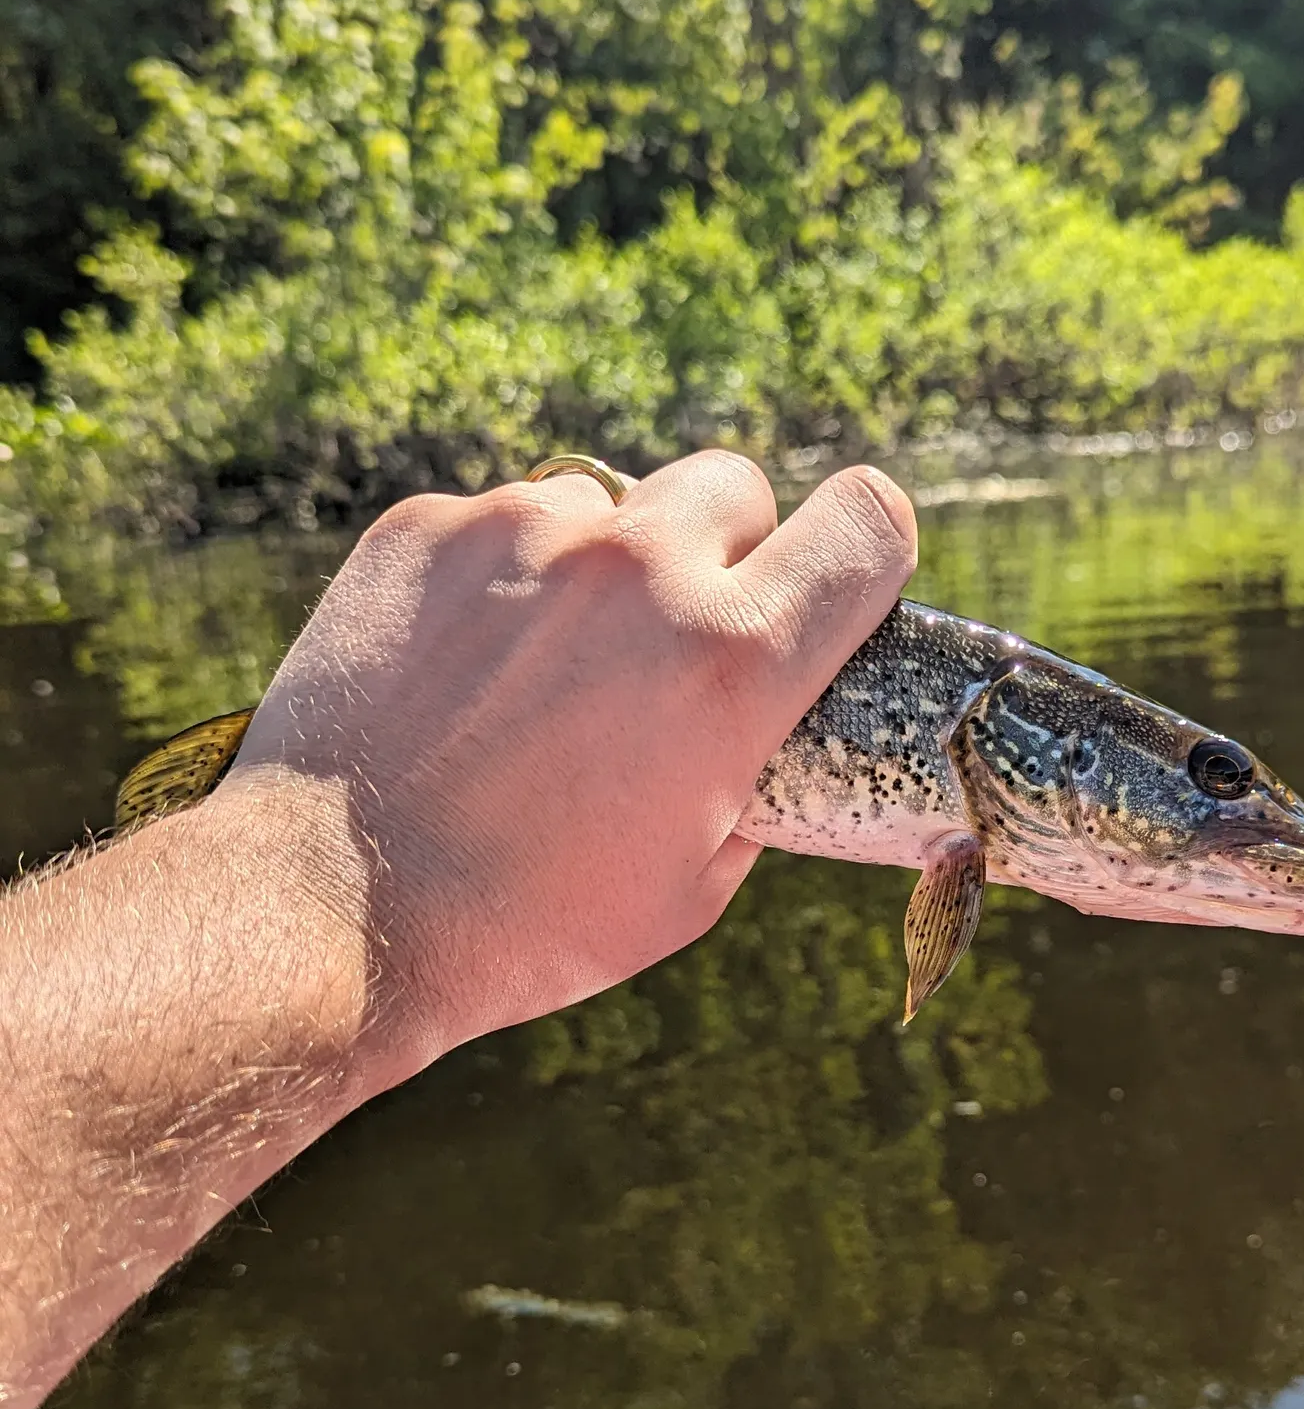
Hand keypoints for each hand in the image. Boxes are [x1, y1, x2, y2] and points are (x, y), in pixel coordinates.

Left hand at [224, 451, 917, 1089]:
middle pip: (737, 486)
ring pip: (611, 502)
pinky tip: (464, 665)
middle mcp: (640, 570)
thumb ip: (755, 774)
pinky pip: (504, 519)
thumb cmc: (531, 922)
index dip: (867, 545)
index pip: (868, 520)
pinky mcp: (427, 528)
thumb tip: (764, 725)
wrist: (331, 908)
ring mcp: (524, 532)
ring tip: (545, 667)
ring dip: (605, 565)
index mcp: (733, 660)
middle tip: (676, 636)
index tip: (836, 582)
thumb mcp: (695, 885)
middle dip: (727, 550)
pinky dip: (504, 576)